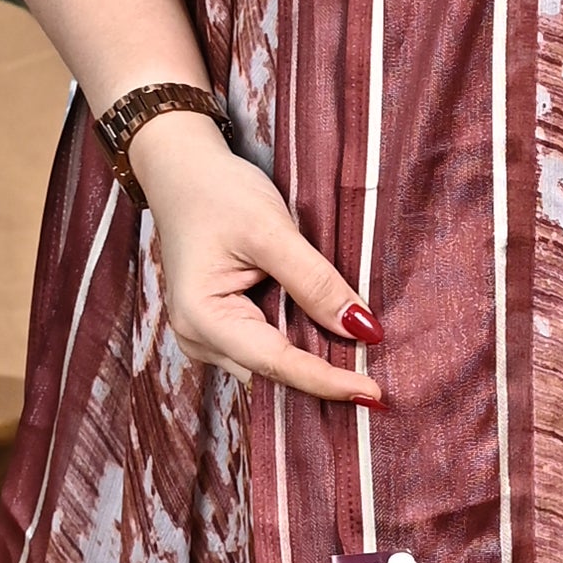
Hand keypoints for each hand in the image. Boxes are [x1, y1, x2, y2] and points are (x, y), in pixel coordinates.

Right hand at [127, 110, 383, 405]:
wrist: (183, 170)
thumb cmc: (218, 193)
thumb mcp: (271, 231)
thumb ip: (315, 282)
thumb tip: (362, 329)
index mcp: (202, 318)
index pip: (275, 363)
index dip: (326, 380)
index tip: (373, 392)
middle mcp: (199, 339)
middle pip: (272, 376)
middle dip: (323, 379)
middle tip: (380, 387)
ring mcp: (207, 337)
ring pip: (271, 369)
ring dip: (314, 365)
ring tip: (364, 367)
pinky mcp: (222, 328)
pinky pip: (266, 350)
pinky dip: (300, 347)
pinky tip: (333, 345)